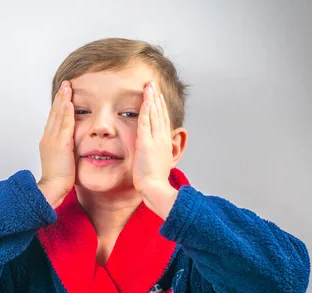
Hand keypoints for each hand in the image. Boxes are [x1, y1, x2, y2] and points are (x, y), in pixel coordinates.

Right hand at [37, 81, 75, 208]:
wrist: (52, 189)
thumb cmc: (58, 178)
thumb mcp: (62, 159)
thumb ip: (66, 148)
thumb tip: (72, 143)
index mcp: (49, 140)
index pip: (54, 118)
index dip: (59, 104)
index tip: (64, 93)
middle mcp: (48, 137)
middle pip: (54, 112)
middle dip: (60, 97)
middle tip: (65, 83)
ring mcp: (53, 140)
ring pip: (58, 115)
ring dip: (63, 100)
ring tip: (67, 87)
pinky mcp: (60, 145)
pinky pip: (64, 126)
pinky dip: (66, 113)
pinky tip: (69, 103)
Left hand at [133, 81, 173, 195]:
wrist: (155, 189)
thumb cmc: (155, 181)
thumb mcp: (159, 164)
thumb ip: (158, 155)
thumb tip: (159, 152)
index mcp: (165, 143)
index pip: (163, 121)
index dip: (160, 107)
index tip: (158, 96)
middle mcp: (162, 139)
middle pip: (160, 113)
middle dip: (157, 98)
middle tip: (154, 84)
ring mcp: (155, 140)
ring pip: (154, 115)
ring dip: (152, 99)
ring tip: (150, 86)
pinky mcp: (146, 143)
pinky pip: (146, 123)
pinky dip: (147, 110)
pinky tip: (146, 100)